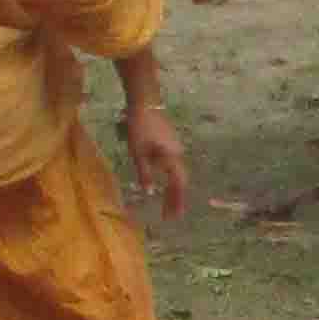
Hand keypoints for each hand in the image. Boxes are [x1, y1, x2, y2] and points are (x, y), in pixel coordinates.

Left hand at [117, 98, 191, 218]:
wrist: (145, 102)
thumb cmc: (139, 127)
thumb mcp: (137, 152)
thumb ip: (144, 173)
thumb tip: (149, 192)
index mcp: (171, 158)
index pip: (177, 186)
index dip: (175, 202)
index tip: (171, 217)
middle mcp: (178, 155)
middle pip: (181, 182)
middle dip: (176, 199)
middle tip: (172, 215)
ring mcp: (176, 148)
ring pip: (178, 174)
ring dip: (173, 189)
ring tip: (168, 203)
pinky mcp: (171, 143)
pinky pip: (174, 166)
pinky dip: (171, 178)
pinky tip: (164, 183)